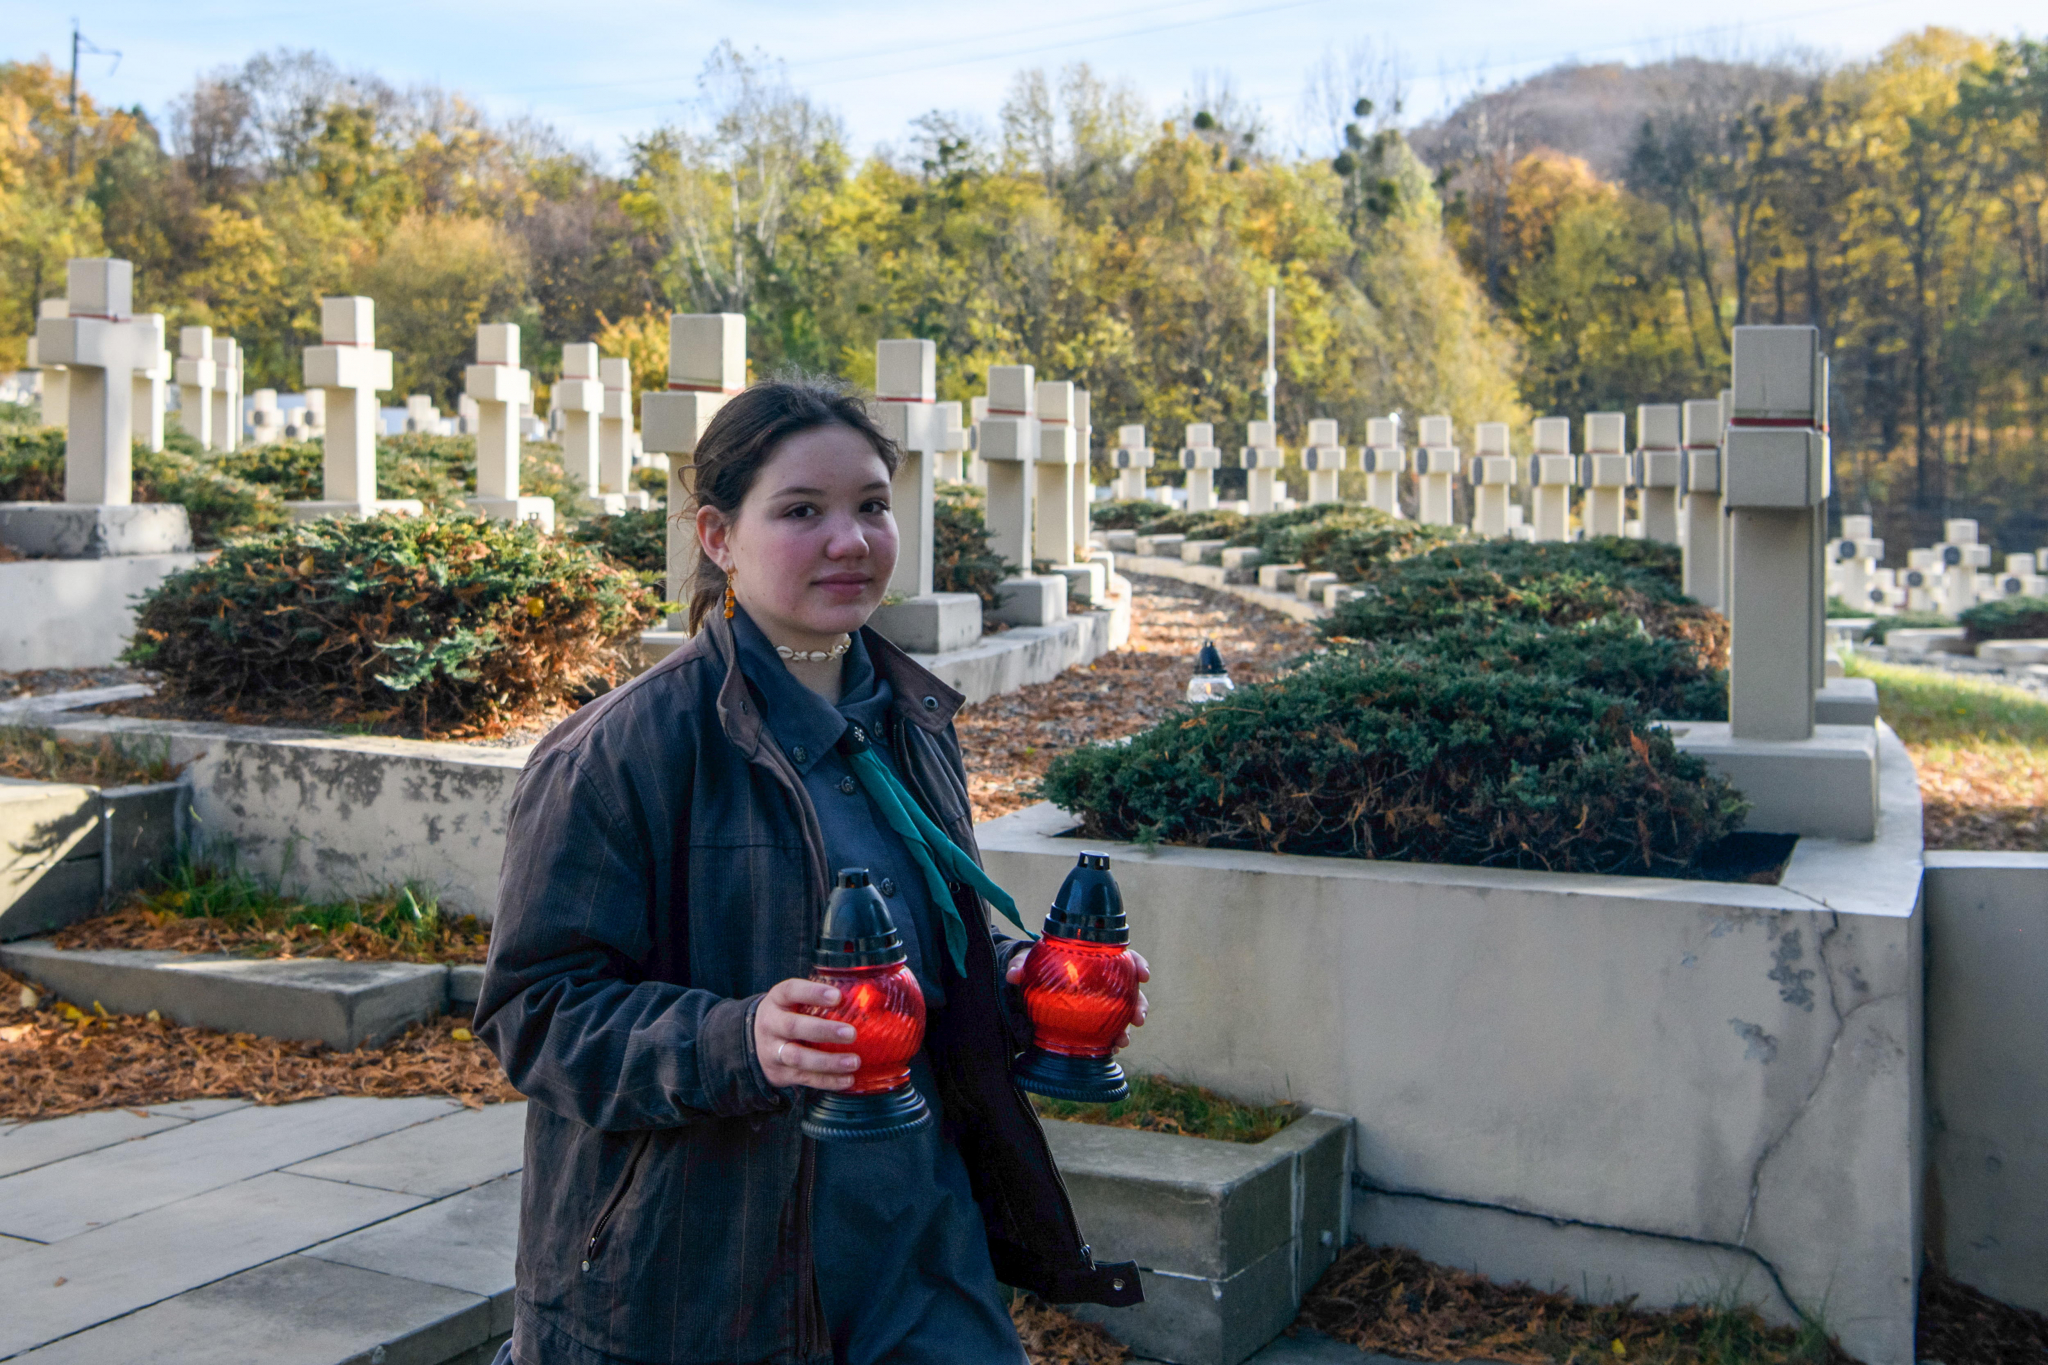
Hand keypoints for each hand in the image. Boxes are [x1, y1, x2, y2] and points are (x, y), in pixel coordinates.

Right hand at [755, 978, 859, 1089]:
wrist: (754, 1042)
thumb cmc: (789, 1014)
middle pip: (793, 1027)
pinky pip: (804, 1078)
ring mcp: (772, 1051)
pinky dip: (827, 1081)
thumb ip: (820, 999)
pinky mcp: (779, 1073)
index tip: (837, 996)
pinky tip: (848, 1079)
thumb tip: (869, 998)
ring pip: (797, 1057)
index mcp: (777, 1000)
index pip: (791, 991)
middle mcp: (771, 1024)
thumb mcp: (794, 1001)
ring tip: (854, 1062)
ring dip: (828, 1062)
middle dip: (823, 1031)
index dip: (813, 993)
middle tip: (851, 1033)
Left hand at [1005, 949, 1150, 1052]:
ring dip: (1127, 1028)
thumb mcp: (1027, 961)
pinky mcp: (1091, 1022)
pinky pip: (1107, 1031)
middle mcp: (1101, 982)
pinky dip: (1110, 1041)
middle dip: (1139, 1004)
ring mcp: (1099, 1003)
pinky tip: (1110, 1050)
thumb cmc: (1034, 967)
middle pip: (1130, 990)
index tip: (1145, 974)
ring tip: (1123, 1041)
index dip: (1138, 964)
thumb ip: (1021, 965)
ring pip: (1122, 1014)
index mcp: (1093, 959)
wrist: (1027, 985)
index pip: (1123, 958)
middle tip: (1138, 1017)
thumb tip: (1013, 975)